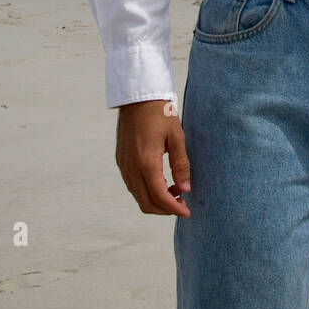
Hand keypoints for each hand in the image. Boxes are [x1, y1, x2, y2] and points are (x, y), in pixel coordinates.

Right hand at [115, 99, 191, 215]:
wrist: (138, 96)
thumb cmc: (160, 113)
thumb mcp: (176, 137)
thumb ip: (181, 165)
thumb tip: (185, 189)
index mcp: (146, 162)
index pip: (160, 197)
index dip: (174, 209)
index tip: (187, 212)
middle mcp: (131, 167)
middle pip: (146, 203)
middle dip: (165, 209)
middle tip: (182, 204)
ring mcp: (123, 164)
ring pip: (138, 196)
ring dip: (155, 200)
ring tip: (174, 190)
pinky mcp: (121, 160)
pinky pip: (132, 185)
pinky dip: (146, 190)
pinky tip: (161, 181)